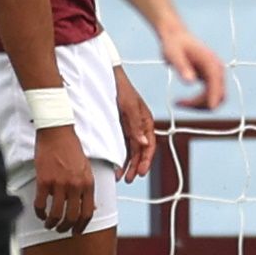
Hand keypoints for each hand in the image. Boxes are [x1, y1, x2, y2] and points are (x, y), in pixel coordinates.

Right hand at [32, 119, 96, 233]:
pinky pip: (40, 204)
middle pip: (72, 217)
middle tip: (61, 229)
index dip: (82, 226)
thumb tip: (90, 206)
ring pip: (56, 214)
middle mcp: (75, 185)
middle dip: (66, 228)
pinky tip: (40, 213)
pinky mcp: (44, 181)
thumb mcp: (86, 168)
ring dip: (52, 223)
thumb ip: (87, 187)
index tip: (77, 231)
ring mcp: (59, 184)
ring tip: (49, 224)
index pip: (87, 212)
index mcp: (88, 183)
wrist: (57, 132)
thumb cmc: (71, 148)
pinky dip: (39, 212)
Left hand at [113, 63, 157, 183]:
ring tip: (122, 177)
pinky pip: (122, 145)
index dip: (146, 159)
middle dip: (137, 166)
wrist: (106, 75)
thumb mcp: (129, 106)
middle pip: (141, 151)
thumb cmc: (120, 88)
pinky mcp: (119, 127)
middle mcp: (139, 125)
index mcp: (146, 120)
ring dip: (128, 164)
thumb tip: (143, 144)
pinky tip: (116, 166)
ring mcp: (129, 127)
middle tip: (130, 179)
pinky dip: (120, 157)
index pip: (149, 144)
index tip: (141, 172)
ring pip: (131, 150)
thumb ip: (136, 125)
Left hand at [160, 22, 227, 111]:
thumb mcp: (173, 54)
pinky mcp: (209, 79)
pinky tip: (180, 101)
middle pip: (219, 94)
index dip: (215, 96)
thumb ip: (182, 67)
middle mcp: (217, 69)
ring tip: (178, 103)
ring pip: (216, 98)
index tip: (211, 108)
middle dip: (203, 104)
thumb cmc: (173, 44)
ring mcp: (214, 75)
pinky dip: (197, 102)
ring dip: (199, 105)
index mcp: (211, 62)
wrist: (175, 37)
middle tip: (179, 104)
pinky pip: (209, 96)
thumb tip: (190, 81)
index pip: (217, 82)